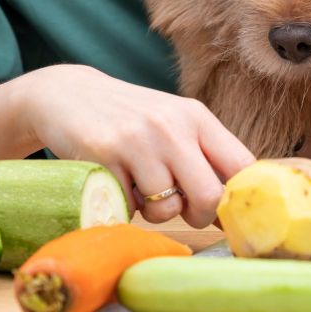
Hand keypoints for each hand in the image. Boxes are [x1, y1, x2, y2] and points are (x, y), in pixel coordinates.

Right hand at [18, 64, 254, 226]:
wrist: (68, 95)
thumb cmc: (132, 120)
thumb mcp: (174, 123)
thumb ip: (206, 157)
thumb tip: (236, 211)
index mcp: (197, 117)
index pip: (242, 165)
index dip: (240, 198)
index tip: (230, 211)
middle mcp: (171, 126)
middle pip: (209, 196)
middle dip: (200, 216)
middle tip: (184, 210)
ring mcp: (137, 141)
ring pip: (166, 209)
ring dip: (154, 212)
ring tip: (141, 189)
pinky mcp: (104, 157)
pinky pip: (129, 208)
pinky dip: (126, 205)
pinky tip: (117, 181)